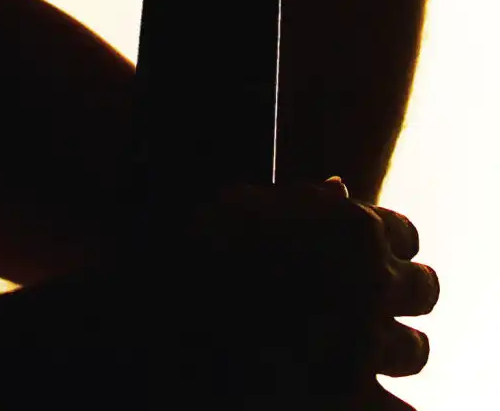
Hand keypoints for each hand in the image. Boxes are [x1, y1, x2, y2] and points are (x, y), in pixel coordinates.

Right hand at [172, 178, 439, 408]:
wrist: (154, 321)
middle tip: (365, 304)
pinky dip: (383, 405)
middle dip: (398, 294)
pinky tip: (354, 396)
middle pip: (423, 289)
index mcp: (350, 225)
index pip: (404, 234)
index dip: (383, 247)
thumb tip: (340, 188)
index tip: (366, 258)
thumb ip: (299, 199)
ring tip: (354, 350)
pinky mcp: (353, 401)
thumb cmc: (189, 250)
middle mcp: (371, 280)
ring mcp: (366, 343)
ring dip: (391, 349)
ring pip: (415, 350)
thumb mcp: (241, 205)